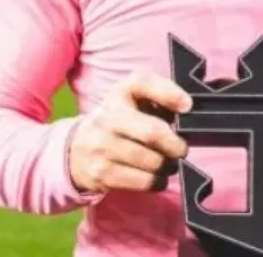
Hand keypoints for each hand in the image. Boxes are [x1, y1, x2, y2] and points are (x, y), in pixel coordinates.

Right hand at [68, 68, 192, 194]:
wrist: (75, 150)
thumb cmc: (117, 121)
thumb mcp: (132, 99)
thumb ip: (158, 96)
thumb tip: (186, 108)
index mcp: (119, 93)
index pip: (142, 82)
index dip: (169, 93)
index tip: (187, 106)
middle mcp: (107, 116)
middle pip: (152, 131)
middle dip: (175, 144)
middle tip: (181, 150)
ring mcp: (102, 146)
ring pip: (150, 160)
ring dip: (167, 165)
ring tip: (168, 163)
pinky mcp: (101, 173)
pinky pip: (141, 181)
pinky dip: (156, 181)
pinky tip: (156, 177)